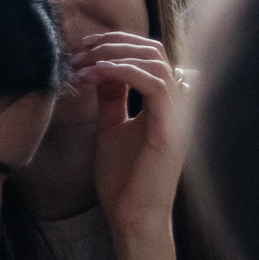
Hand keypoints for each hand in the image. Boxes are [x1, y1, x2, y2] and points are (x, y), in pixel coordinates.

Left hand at [73, 31, 183, 259]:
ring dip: (115, 55)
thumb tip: (99, 69)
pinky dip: (124, 72)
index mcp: (164, 103)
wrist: (133, 216)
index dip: (116, 44)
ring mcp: (177, 114)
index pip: (149, 55)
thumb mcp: (111, 128)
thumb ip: (111, 99)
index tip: (82, 50)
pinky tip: (96, 75)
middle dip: (113, 43)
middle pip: (154, 50)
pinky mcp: (171, 128)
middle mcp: (177, 103)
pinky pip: (154, 85)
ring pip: (156, 62)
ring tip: (85, 63)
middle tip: (80, 52)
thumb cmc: (124, 179)